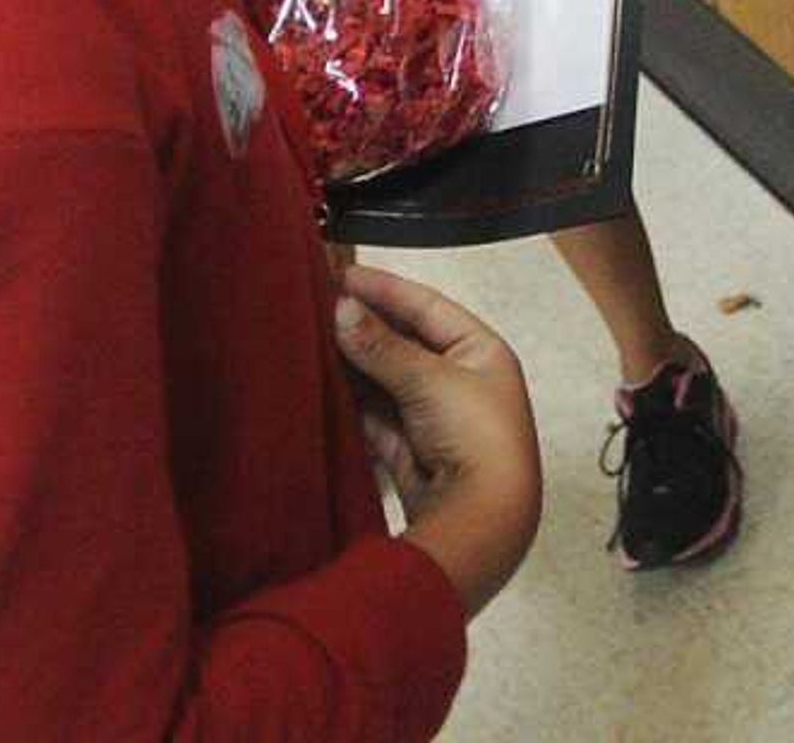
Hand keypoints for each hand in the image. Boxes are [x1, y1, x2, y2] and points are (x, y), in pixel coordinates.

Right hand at [335, 265, 541, 615]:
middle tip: (318, 308)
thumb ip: (383, 345)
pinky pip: (375, 416)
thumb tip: (344, 309)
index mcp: (482, 351)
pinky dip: (351, 404)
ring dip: (353, 366)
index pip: (428, 307)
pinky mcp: (410, 450)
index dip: (386, 290)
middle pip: (404, 344)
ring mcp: (434, 416)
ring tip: (310, 343)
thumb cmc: (477, 438)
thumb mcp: (430, 378)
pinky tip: (322, 388)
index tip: (343, 275)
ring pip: (385, 381)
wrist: (481, 518)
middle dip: (364, 328)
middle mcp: (461, 380)